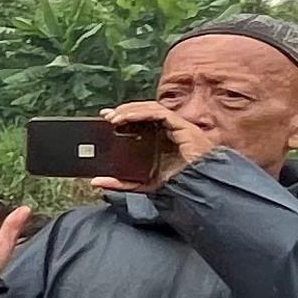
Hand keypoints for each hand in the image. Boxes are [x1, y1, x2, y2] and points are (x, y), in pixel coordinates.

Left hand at [95, 100, 217, 190]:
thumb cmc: (178, 184)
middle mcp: (170, 130)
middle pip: (145, 112)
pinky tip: (128, 117)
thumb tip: (96, 182)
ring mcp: (178, 126)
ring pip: (152, 109)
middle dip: (124, 111)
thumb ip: (121, 183)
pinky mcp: (184, 126)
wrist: (201, 188)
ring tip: (114, 117)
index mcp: (162, 139)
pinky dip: (143, 112)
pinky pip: (161, 113)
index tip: (106, 119)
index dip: (124, 117)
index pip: (142, 121)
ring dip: (131, 110)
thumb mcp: (143, 183)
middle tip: (106, 116)